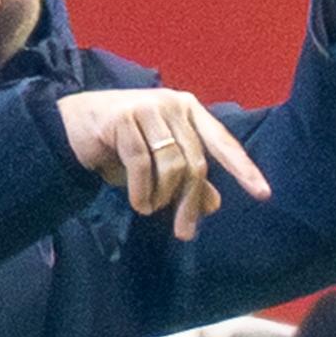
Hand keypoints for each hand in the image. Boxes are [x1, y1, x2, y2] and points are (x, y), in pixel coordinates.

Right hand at [58, 88, 271, 239]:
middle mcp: (174, 104)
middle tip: (184, 232)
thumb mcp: (158, 166)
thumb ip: (186, 181)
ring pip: (172, 165)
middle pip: (196, 163)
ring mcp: (148, 108)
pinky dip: (142, 191)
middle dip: (190, 202)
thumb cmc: (120, 144)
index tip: (263, 194)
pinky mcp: (124, 118)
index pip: (223, 142)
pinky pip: (142, 164)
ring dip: (162, 197)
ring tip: (149, 208)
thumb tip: (214, 204)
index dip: (243, 169)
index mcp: (189, 110)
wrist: (72, 126)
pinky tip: (138, 203)